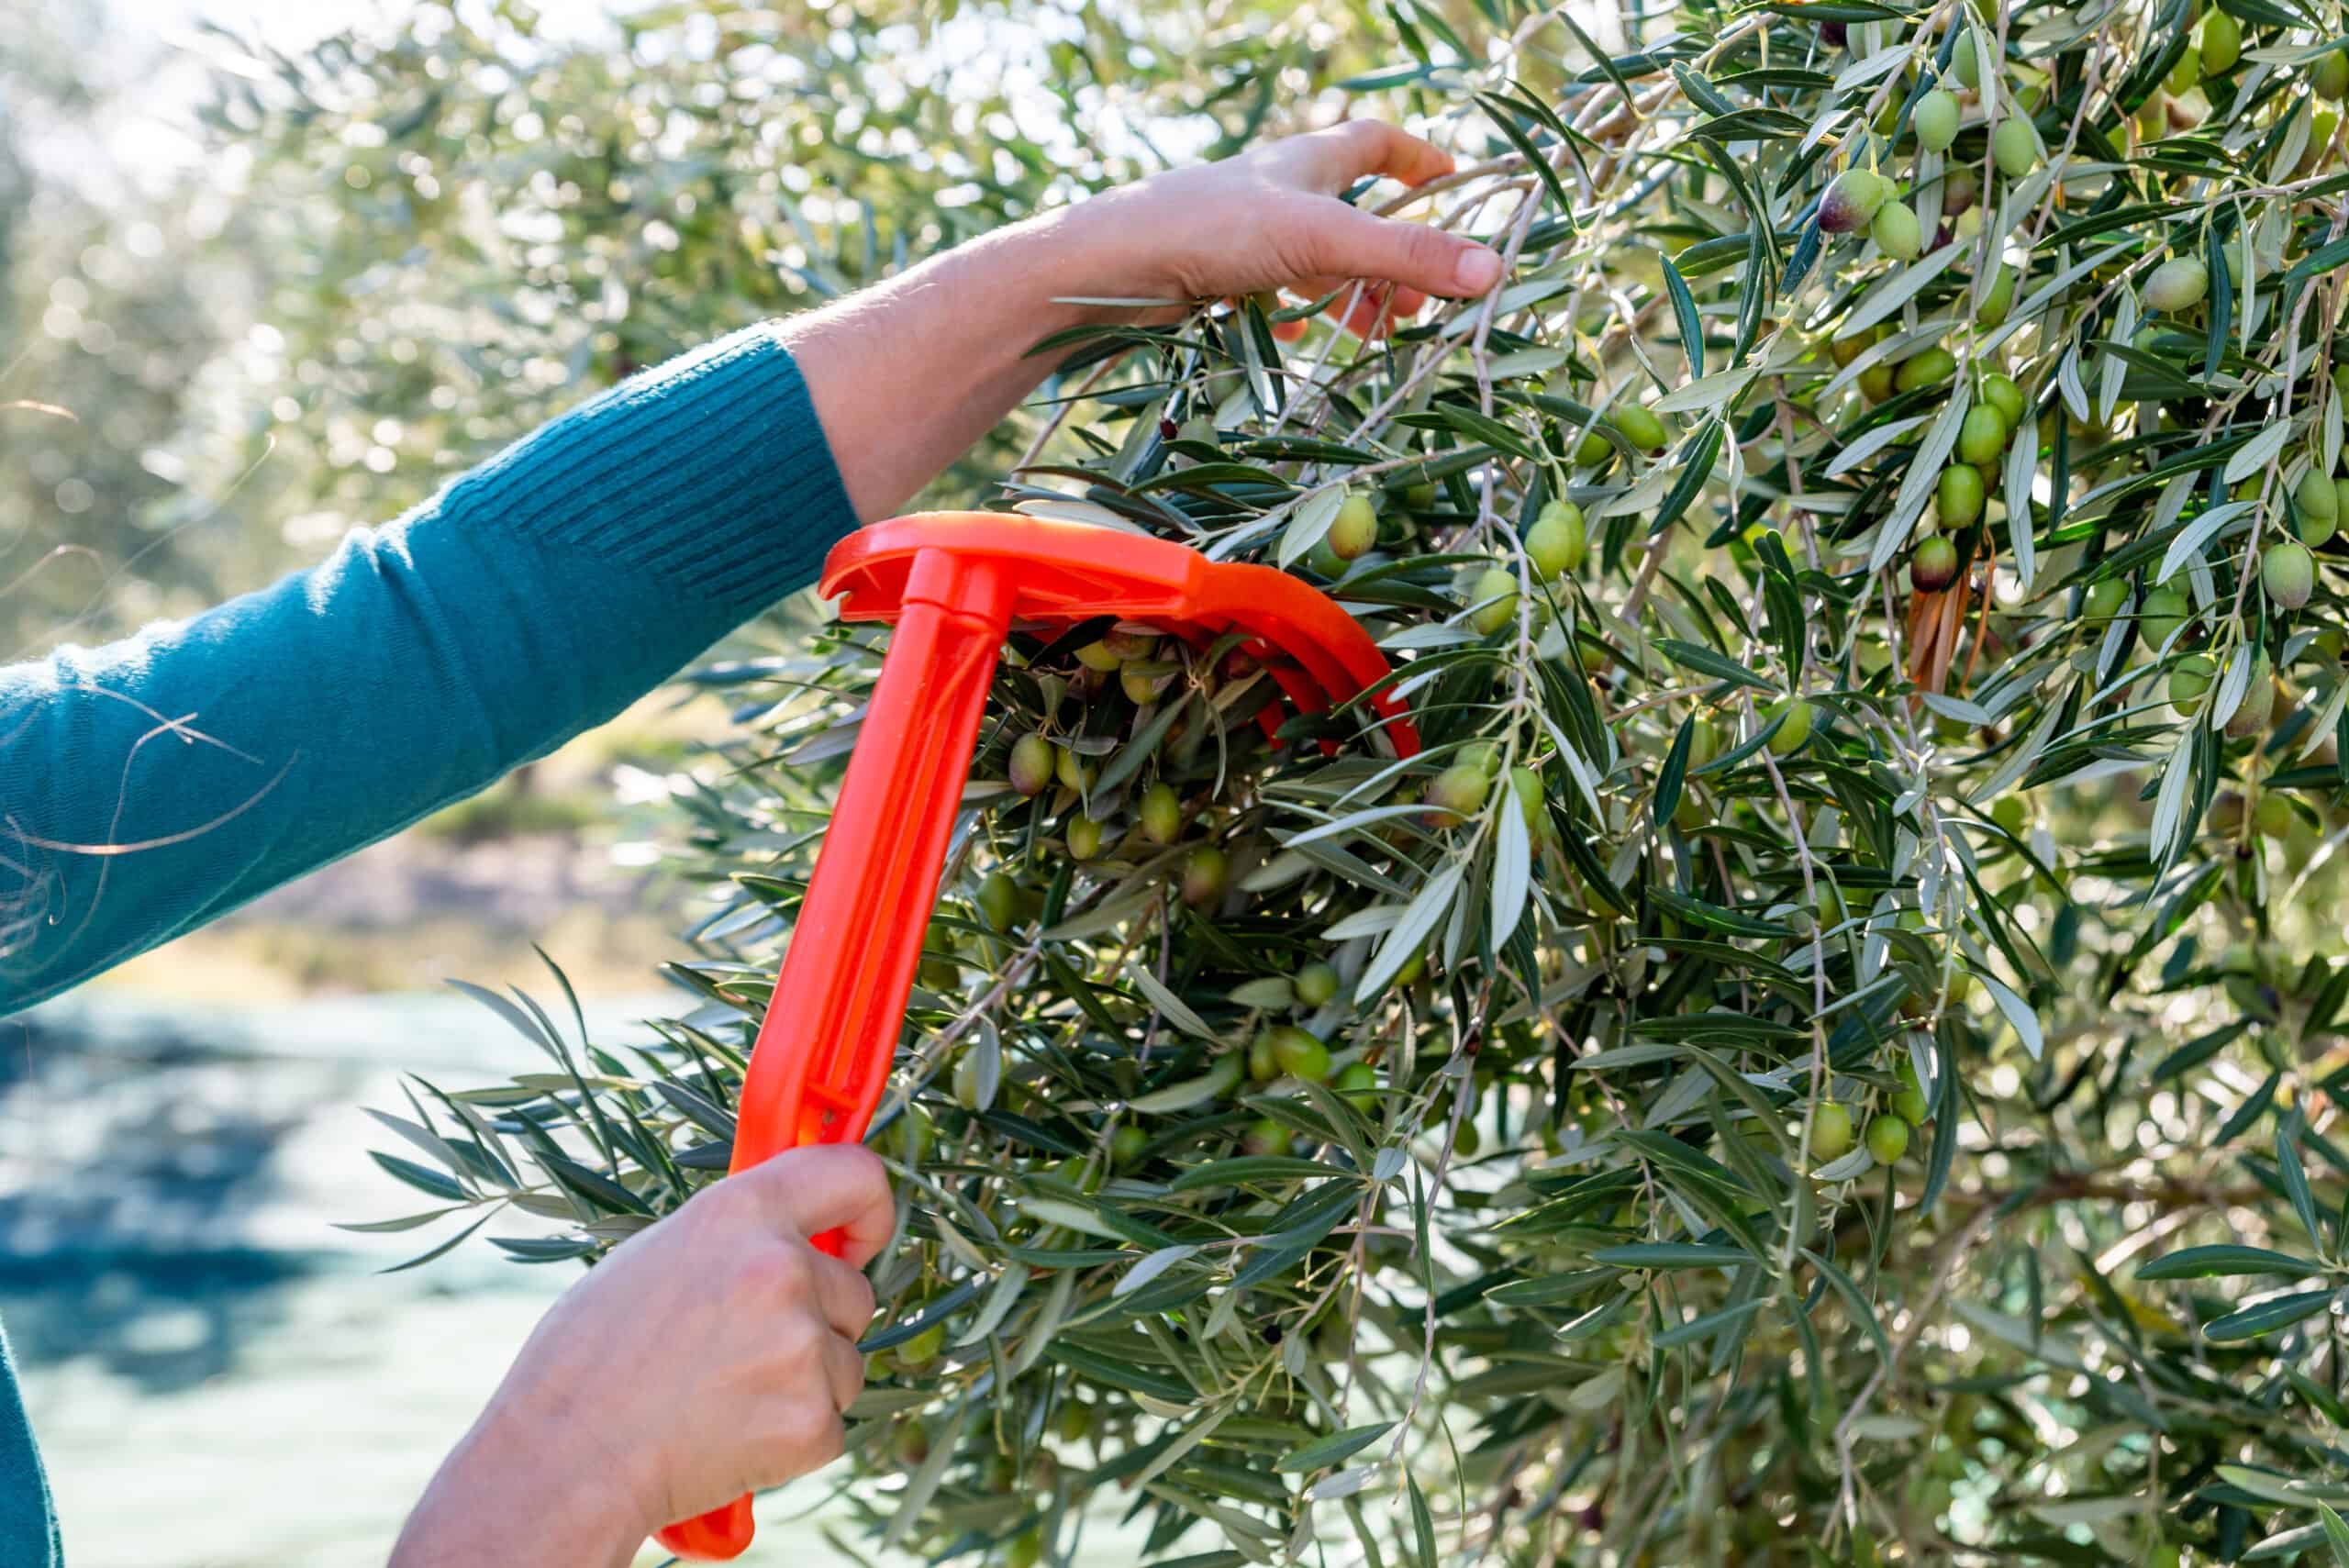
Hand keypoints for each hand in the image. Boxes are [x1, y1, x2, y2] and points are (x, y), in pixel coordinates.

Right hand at [389, 1144, 894, 1567]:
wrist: (564, 1460)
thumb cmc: (589, 1361)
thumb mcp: (657, 1256)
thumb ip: (738, 1237)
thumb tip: (799, 1233)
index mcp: (738, 1213)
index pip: (853, 1173)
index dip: (870, 1208)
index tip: (860, 1237)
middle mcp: (780, 1268)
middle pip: (855, 1290)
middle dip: (819, 1320)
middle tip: (744, 1350)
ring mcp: (801, 1345)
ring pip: (847, 1361)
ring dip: (807, 1381)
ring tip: (724, 1396)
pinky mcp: (810, 1419)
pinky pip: (833, 1423)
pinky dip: (795, 1437)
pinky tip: (732, 1436)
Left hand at [1060, 120, 1503, 337]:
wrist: (1114, 265)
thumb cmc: (1216, 228)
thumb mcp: (1325, 240)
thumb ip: (1405, 257)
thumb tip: (1491, 273)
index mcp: (1307, 161)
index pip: (1377, 143)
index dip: (1419, 160)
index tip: (1454, 187)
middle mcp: (1278, 190)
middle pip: (1353, 213)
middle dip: (1394, 254)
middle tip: (1418, 301)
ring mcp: (1246, 233)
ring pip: (1315, 259)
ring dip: (1352, 291)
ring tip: (1375, 331)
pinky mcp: (1217, 273)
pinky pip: (1272, 291)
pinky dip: (1300, 311)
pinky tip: (1307, 337)